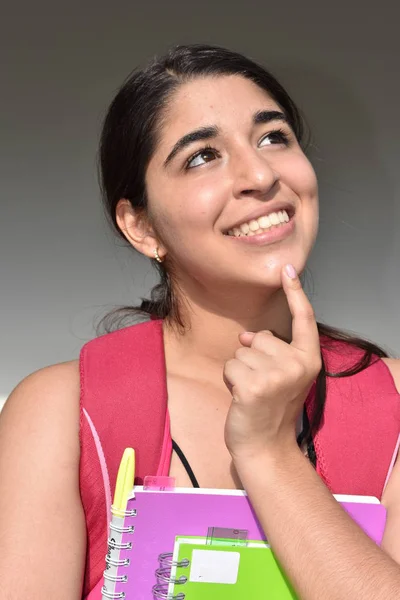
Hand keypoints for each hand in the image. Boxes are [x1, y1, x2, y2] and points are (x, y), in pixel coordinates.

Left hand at [223, 264, 321, 461]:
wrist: (266, 446)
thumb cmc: (271, 407)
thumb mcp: (282, 375)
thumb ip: (271, 350)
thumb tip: (246, 334)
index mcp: (309, 359)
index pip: (303, 319)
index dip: (295, 293)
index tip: (288, 268)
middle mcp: (297, 365)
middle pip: (259, 337)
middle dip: (252, 357)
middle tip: (261, 384)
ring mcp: (277, 376)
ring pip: (241, 351)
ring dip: (239, 370)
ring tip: (251, 392)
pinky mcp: (254, 386)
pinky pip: (230, 365)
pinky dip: (230, 380)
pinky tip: (241, 398)